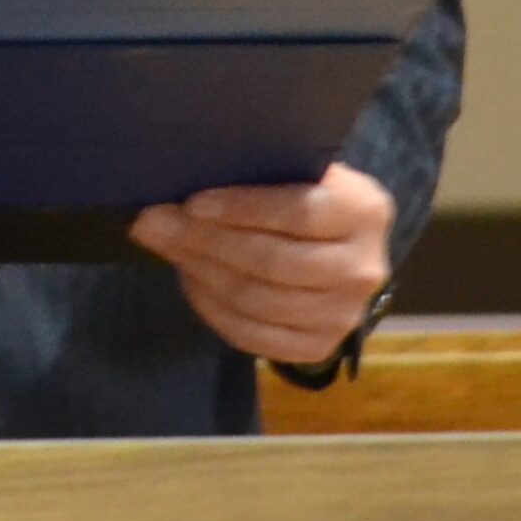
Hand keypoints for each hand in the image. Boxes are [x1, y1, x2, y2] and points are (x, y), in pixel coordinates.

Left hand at [129, 162, 393, 364]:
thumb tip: (178, 184)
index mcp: (365, 212)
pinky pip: (254, 336)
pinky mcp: (320, 348)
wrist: (347, 250)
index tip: (192, 202)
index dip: (242, 209)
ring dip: (202, 272)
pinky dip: (213, 309)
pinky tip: (190, 279)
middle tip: (155, 223)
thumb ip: (258, 174)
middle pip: (272, 261)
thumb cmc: (313, 195)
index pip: (298, 213)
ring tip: (166, 246)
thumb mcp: (304, 172)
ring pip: (258, 300)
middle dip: (206, 241)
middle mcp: (364, 269)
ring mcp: (344, 316)